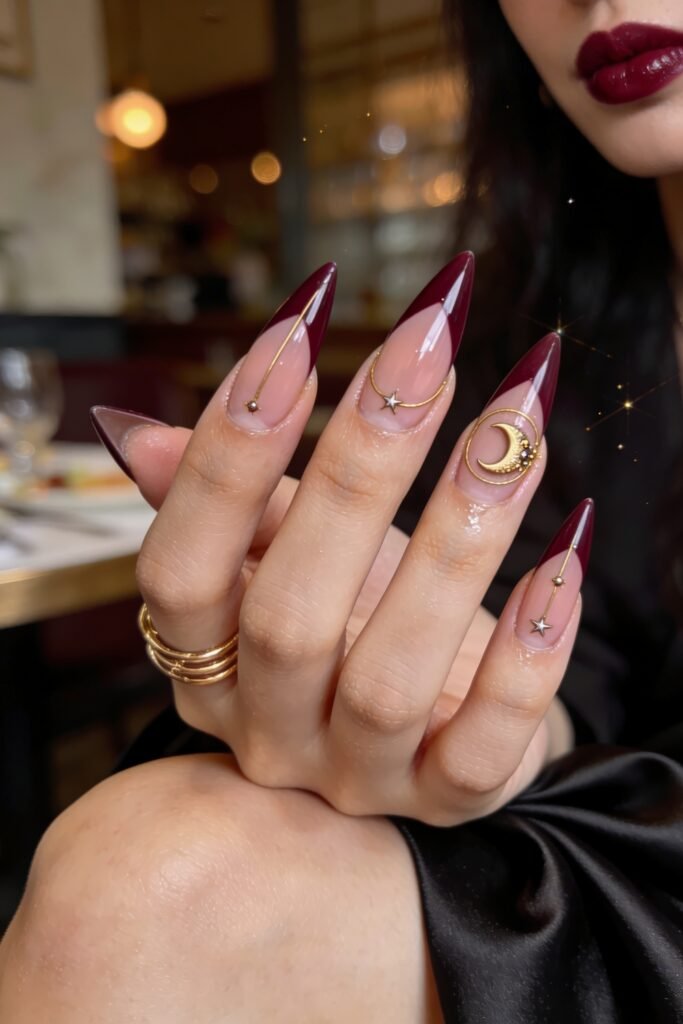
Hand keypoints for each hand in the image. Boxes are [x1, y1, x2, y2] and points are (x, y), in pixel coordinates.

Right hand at [94, 256, 588, 825]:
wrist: (435, 712)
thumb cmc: (356, 609)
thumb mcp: (288, 549)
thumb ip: (231, 499)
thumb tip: (137, 436)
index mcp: (207, 660)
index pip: (184, 570)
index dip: (225, 459)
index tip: (294, 333)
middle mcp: (266, 727)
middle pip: (288, 617)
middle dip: (357, 474)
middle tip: (423, 353)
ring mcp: (355, 773)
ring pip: (391, 675)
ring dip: (459, 542)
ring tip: (513, 430)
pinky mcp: (444, 799)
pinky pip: (481, 748)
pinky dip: (527, 657)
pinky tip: (564, 558)